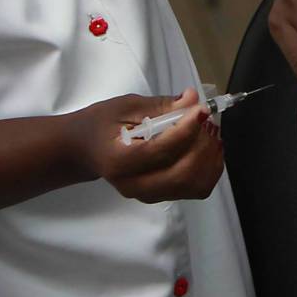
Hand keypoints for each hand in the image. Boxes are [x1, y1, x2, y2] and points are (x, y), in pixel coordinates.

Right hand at [65, 88, 223, 202]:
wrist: (86, 149)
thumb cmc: (102, 124)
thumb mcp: (126, 106)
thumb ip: (161, 106)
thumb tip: (192, 99)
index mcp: (120, 161)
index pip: (161, 151)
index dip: (187, 129)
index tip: (201, 109)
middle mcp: (134, 185)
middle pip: (182, 173)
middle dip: (202, 144)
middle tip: (206, 119)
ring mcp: (149, 195)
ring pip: (194, 185)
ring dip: (210, 157)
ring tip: (209, 131)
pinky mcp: (162, 196)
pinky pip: (197, 189)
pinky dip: (210, 168)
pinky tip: (208, 147)